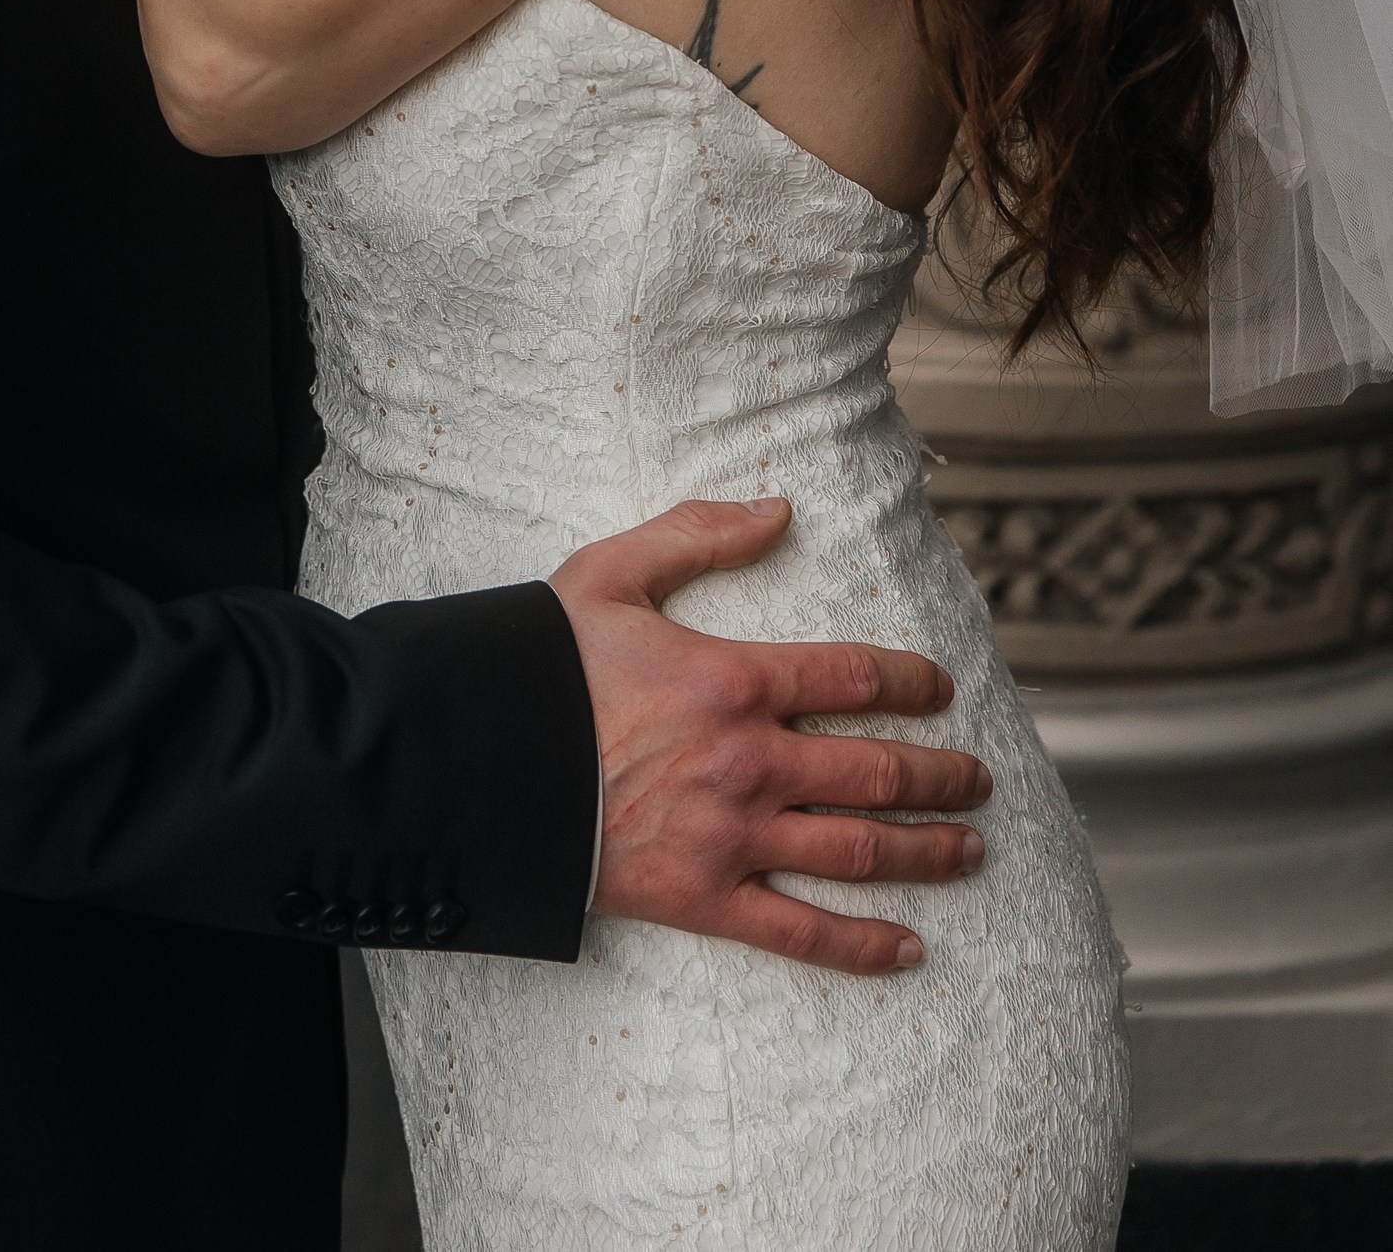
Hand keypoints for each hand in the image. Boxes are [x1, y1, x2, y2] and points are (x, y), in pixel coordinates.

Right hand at [550, 497, 988, 974]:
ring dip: (927, 852)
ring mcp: (732, 838)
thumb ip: (700, 533)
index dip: (912, 681)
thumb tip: (779, 509)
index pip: (856, 677)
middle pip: (878, 772)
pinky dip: (862, 946)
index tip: (940, 687)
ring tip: (969, 849)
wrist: (479, 762)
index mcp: (735, 679)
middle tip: (979, 779)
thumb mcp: (614, 572)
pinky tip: (907, 948)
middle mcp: (750, 762)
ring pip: (857, 852)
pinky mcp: (705, 900)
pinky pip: (799, 933)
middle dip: (942, 775)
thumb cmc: (545, 665)